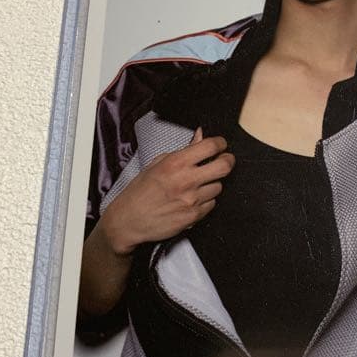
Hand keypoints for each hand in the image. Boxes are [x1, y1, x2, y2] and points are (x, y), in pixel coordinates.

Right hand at [100, 128, 233, 254]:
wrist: (128, 220)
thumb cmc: (140, 191)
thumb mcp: (157, 164)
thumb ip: (183, 150)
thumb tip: (201, 135)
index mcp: (175, 163)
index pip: (210, 146)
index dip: (220, 143)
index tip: (221, 145)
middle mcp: (186, 180)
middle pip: (225, 166)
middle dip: (228, 161)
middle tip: (225, 160)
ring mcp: (192, 199)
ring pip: (219, 186)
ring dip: (212, 184)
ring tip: (198, 185)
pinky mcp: (194, 216)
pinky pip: (212, 204)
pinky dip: (206, 201)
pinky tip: (193, 200)